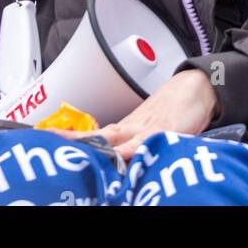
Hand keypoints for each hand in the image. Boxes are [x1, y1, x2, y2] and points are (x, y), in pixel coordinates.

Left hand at [54, 69, 219, 162]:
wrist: (198, 86)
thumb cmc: (176, 108)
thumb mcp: (151, 127)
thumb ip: (134, 144)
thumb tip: (116, 161)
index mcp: (126, 128)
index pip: (95, 136)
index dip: (74, 139)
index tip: (50, 140)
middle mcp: (131, 127)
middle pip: (98, 135)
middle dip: (75, 139)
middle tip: (50, 140)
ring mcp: (145, 129)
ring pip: (114, 139)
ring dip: (94, 143)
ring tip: (73, 148)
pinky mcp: (163, 131)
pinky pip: (144, 143)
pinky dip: (130, 150)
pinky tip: (119, 156)